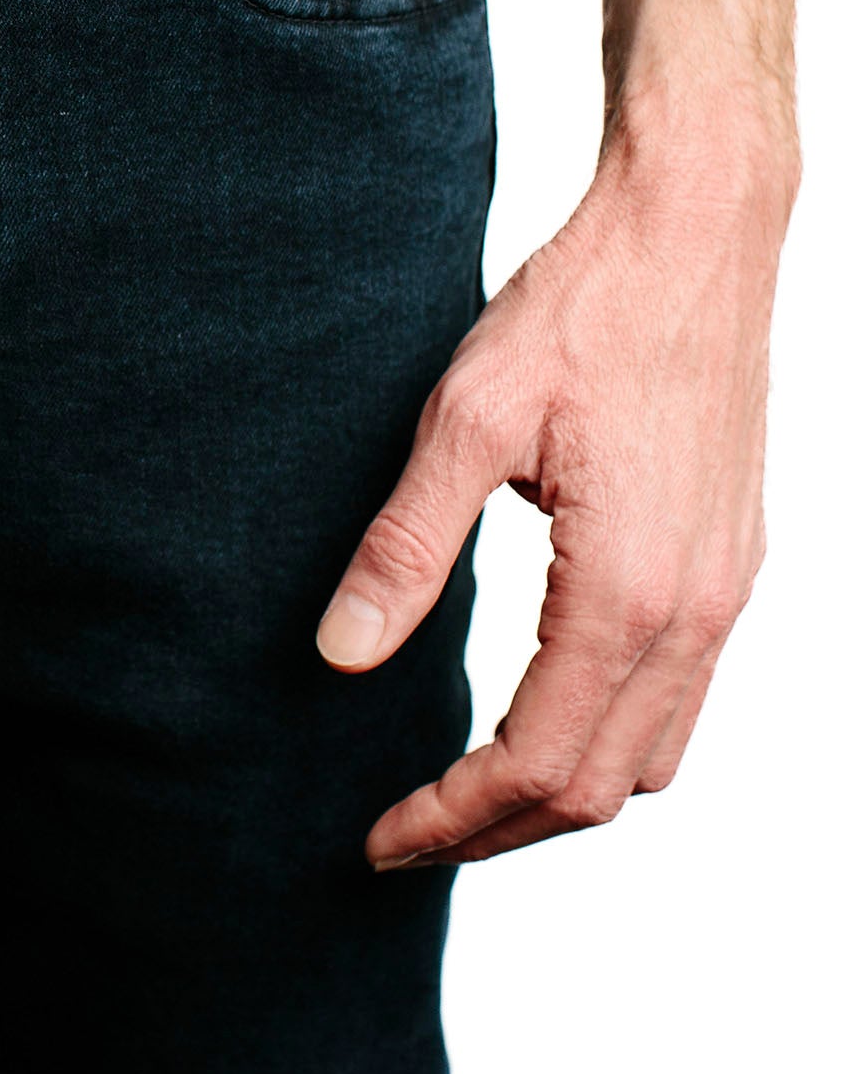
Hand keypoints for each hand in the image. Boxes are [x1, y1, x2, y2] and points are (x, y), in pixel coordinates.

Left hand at [315, 95, 793, 867]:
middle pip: (603, 786)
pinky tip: (542, 710)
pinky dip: (610, 737)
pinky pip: (682, 695)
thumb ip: (406, 548)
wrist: (692, 234)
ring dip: (560, 793)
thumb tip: (341, 654)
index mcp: (631, 590)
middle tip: (404, 833)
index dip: (453, 819)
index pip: (539, 763)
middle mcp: (699, 611)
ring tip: (463, 792)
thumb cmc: (579, 312)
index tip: (377, 838)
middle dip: (500, 829)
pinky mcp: (732, 560)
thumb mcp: (466, 421)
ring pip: (654, 754)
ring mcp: (728, 589)